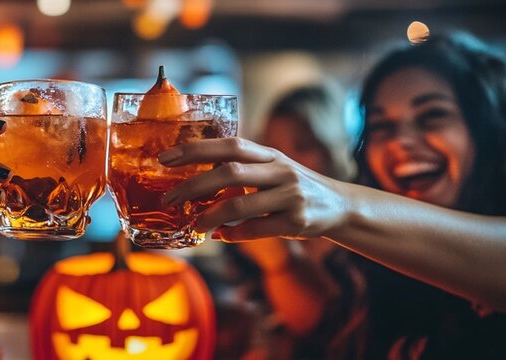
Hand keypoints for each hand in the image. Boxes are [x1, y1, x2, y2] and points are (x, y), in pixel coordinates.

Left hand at [159, 137, 349, 241]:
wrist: (340, 206)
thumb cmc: (292, 187)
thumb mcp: (271, 169)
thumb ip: (241, 169)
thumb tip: (193, 179)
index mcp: (269, 154)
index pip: (229, 145)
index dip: (196, 150)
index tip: (165, 158)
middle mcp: (280, 170)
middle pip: (230, 172)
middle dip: (195, 185)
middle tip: (170, 198)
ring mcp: (290, 196)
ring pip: (241, 205)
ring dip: (211, 216)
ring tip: (194, 224)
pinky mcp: (298, 221)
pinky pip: (258, 229)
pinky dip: (236, 234)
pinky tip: (222, 236)